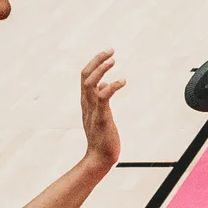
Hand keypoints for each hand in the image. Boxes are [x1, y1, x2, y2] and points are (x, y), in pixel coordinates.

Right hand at [79, 50, 123, 166]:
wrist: (100, 158)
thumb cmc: (102, 137)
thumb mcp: (99, 114)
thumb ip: (99, 99)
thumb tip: (103, 85)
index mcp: (86, 102)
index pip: (85, 77)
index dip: (94, 63)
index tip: (107, 54)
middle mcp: (87, 104)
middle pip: (85, 75)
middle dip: (96, 60)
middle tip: (111, 50)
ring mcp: (93, 110)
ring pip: (90, 83)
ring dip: (101, 69)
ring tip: (114, 59)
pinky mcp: (101, 118)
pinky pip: (103, 98)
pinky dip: (112, 86)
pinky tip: (123, 81)